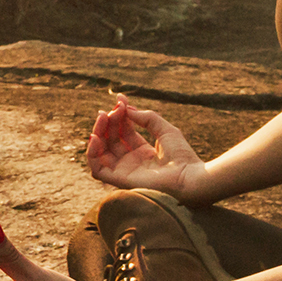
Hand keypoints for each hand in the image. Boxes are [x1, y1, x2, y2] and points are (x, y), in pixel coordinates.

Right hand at [86, 98, 200, 194]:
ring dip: (98, 132)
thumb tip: (127, 109)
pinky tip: (96, 137)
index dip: (120, 115)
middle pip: (111, 139)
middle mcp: (132, 162)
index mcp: (143, 152)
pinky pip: (97, 168)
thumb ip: (147, 118)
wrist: (189, 176)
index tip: (121, 100)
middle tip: (115, 108)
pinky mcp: (120, 180)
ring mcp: (125, 171)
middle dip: (109, 121)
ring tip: (103, 117)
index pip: (124, 131)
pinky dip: (91, 153)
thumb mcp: (165, 129)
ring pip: (101, 152)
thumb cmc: (182, 156)